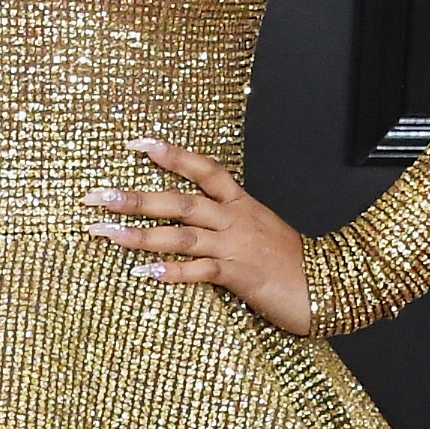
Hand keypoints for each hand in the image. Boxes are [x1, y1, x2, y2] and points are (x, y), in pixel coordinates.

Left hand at [82, 138, 314, 335]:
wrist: (333, 284)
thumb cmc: (293, 262)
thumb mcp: (260, 231)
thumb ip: (229, 223)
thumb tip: (194, 224)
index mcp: (241, 204)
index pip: (203, 169)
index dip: (170, 154)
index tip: (136, 143)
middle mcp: (235, 219)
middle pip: (179, 200)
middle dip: (134, 197)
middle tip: (95, 196)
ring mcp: (236, 246)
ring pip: (180, 234)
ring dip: (138, 234)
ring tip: (103, 232)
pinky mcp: (240, 275)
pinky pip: (199, 271)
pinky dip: (171, 272)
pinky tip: (143, 273)